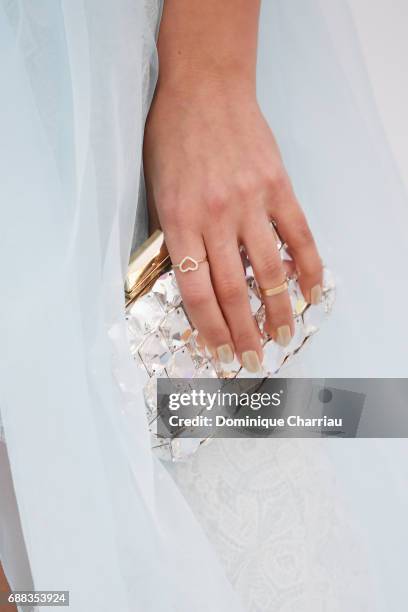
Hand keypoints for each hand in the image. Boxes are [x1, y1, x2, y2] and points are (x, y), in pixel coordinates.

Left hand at [143, 83, 321, 371]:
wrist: (205, 86)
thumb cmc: (173, 136)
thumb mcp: (156, 188)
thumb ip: (173, 234)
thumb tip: (192, 279)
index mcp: (178, 221)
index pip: (196, 292)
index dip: (209, 330)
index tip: (218, 354)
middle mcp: (215, 218)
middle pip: (233, 291)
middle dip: (243, 334)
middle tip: (250, 363)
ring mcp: (250, 202)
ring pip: (269, 271)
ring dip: (278, 311)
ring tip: (282, 338)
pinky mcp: (278, 186)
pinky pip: (299, 235)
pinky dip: (309, 268)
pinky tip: (313, 293)